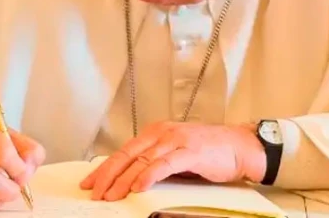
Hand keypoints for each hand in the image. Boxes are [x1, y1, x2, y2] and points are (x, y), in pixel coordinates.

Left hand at [79, 121, 265, 200]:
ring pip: (142, 160)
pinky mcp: (190, 151)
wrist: (239, 146)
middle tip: (94, 192)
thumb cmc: (209, 151)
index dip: (104, 168)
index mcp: (156, 133)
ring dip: (123, 180)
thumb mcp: (175, 154)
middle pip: (127, 154)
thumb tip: (130, 181)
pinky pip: (164, 164)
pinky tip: (138, 187)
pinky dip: (149, 175)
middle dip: (107, 175)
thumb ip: (155, 163)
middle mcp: (162, 133)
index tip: (89, 182)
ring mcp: (176, 140)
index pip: (123, 151)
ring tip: (111, 195)